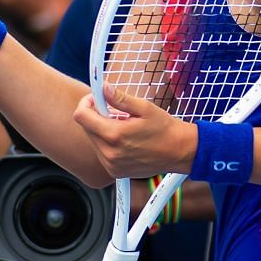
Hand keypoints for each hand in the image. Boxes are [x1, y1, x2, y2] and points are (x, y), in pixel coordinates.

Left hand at [71, 84, 194, 179]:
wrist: (180, 152)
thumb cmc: (164, 128)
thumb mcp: (144, 108)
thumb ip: (119, 98)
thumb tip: (103, 88)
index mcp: (114, 135)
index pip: (81, 116)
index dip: (86, 103)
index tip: (97, 98)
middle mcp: (109, 153)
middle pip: (86, 127)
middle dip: (96, 115)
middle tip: (116, 111)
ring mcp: (111, 164)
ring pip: (93, 140)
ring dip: (102, 129)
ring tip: (124, 126)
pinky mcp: (115, 171)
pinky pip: (102, 152)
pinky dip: (108, 143)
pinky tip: (126, 140)